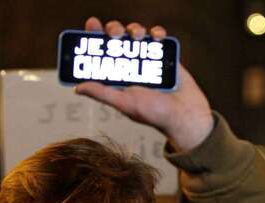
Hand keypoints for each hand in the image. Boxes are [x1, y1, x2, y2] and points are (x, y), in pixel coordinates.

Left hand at [74, 17, 213, 151]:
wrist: (186, 115)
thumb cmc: (156, 115)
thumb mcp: (125, 104)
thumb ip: (103, 94)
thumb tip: (78, 88)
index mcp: (118, 75)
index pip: (100, 52)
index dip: (93, 37)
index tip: (92, 25)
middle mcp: (131, 65)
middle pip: (117, 38)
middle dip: (114, 30)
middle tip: (116, 35)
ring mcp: (149, 59)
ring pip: (136, 34)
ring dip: (135, 29)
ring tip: (138, 36)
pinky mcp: (166, 56)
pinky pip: (159, 37)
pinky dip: (157, 32)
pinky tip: (156, 37)